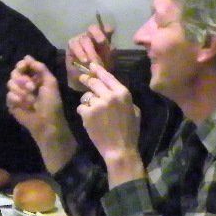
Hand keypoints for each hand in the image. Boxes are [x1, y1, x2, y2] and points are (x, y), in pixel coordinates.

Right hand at [7, 57, 78, 173]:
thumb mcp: (50, 82)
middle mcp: (24, 84)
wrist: (47, 122)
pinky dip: (16, 99)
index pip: (23, 66)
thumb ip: (40, 67)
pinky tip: (24, 105)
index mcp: (35, 77)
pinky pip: (8, 96)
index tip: (24, 67)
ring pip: (10, 83)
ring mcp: (17, 94)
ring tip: (31, 100)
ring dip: (21, 90)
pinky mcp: (12, 104)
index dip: (22, 65)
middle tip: (32, 87)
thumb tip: (27, 56)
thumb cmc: (52, 103)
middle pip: (14, 73)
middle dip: (22, 79)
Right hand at [65, 22, 113, 91]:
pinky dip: (80, 53)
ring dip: (90, 50)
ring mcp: (80, 38)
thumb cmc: (99, 68)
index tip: (110, 32)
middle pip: (93, 28)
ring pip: (84, 39)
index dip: (107, 29)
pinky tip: (85, 61)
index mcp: (102, 38)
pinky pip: (75, 45)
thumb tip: (112, 47)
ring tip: (93, 62)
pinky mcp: (72, 44)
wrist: (86, 78)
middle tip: (101, 42)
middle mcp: (91, 35)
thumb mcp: (107, 62)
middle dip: (98, 34)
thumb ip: (110, 54)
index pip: (105, 28)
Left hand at [77, 62, 142, 185]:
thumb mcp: (134, 111)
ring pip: (86, 96)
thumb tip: (113, 89)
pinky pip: (81, 107)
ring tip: (93, 111)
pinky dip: (83, 112)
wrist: (119, 150)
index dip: (98, 70)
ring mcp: (97, 104)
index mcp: (123, 93)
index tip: (91, 66)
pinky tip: (90, 120)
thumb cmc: (130, 132)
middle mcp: (110, 95)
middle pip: (93, 82)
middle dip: (87, 80)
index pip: (107, 76)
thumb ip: (123, 98)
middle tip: (83, 79)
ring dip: (87, 101)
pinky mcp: (87, 113)